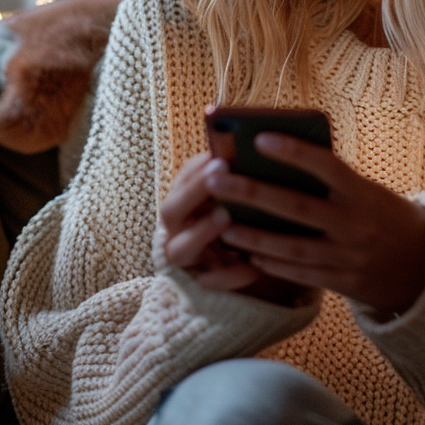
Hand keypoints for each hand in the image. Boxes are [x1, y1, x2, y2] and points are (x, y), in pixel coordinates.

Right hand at [159, 152, 309, 305]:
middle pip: (170, 211)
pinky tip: (252, 266)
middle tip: (218, 175)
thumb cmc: (244, 213)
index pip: (181, 181)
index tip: (219, 158)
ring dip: (201, 231)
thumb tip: (254, 143)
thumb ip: (236, 173)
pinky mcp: (203, 281)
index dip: (197, 170)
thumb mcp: (238, 192)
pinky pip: (210, 282)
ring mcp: (187, 256)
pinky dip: (230, 274)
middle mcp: (178, 227)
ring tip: (225, 216)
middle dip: (193, 192)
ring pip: (180, 249)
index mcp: (184, 199)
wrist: (246, 257)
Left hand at [209, 133, 424, 316]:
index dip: (293, 151)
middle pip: (296, 208)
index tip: (259, 137)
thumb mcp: (367, 190)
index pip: (326, 166)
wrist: (424, 265)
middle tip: (216, 178)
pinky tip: (247, 253)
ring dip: (252, 236)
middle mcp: (355, 225)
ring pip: (291, 247)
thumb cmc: (383, 214)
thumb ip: (331, 181)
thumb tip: (279, 160)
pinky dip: (272, 264)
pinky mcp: (342, 284)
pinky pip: (300, 274)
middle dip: (252, 193)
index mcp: (363, 193)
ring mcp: (348, 257)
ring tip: (221, 222)